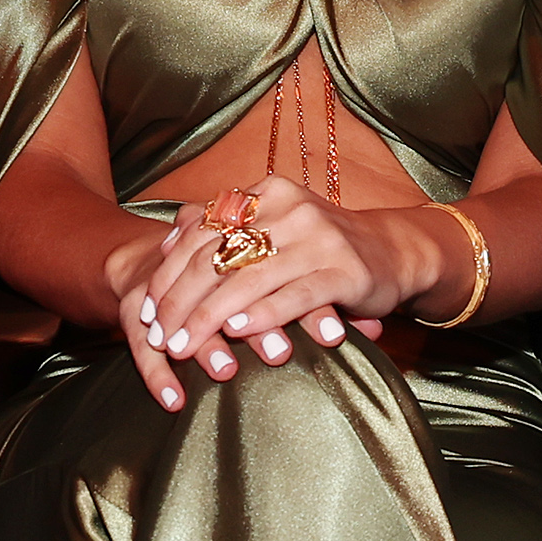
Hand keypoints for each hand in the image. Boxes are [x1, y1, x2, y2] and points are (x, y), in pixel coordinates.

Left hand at [108, 177, 403, 411]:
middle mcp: (291, 209)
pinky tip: (236, 333)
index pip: (202, 234)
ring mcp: (319, 238)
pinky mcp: (345, 270)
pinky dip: (262, 315)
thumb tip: (166, 239)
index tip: (147, 310)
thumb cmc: (321, 247)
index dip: (169, 274)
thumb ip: (223, 230)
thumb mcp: (272, 228)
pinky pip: (294, 295)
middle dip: (181, 301)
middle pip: (219, 257)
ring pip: (250, 279)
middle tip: (160, 336)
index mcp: (266, 195)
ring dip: (211, 316)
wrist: (394, 252)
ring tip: (185, 345)